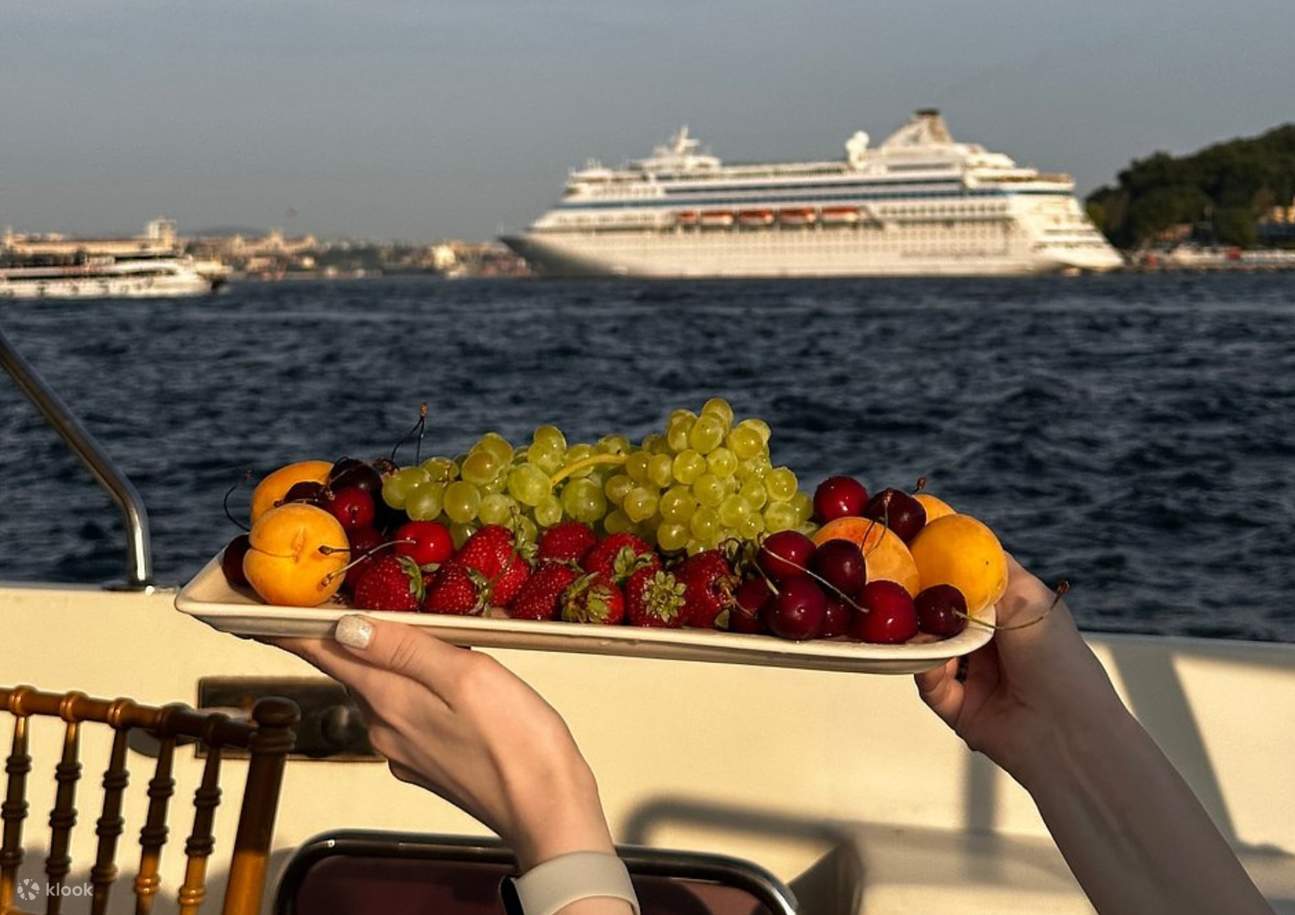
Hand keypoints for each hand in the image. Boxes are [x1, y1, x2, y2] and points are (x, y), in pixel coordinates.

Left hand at [271, 616, 613, 870]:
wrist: (547, 811)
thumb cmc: (516, 740)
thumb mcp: (465, 675)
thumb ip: (405, 649)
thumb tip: (345, 628)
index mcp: (388, 699)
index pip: (324, 654)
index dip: (291, 627)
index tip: (256, 609)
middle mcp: (385, 728)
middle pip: (352, 669)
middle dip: (348, 635)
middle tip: (349, 596)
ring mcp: (405, 750)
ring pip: (384, 691)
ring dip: (389, 661)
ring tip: (410, 630)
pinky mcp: (429, 764)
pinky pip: (409, 714)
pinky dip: (417, 688)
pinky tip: (447, 679)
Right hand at [914, 555, 1125, 781]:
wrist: (1070, 734)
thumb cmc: (1063, 665)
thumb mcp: (1030, 602)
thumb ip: (990, 575)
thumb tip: (952, 550)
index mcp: (1013, 612)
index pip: (972, 580)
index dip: (947, 565)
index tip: (918, 549)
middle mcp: (992, 640)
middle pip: (944, 612)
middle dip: (923, 601)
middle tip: (900, 588)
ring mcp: (973, 673)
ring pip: (931, 645)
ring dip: (921, 636)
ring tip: (912, 625)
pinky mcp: (958, 706)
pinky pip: (929, 682)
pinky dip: (924, 668)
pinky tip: (929, 659)